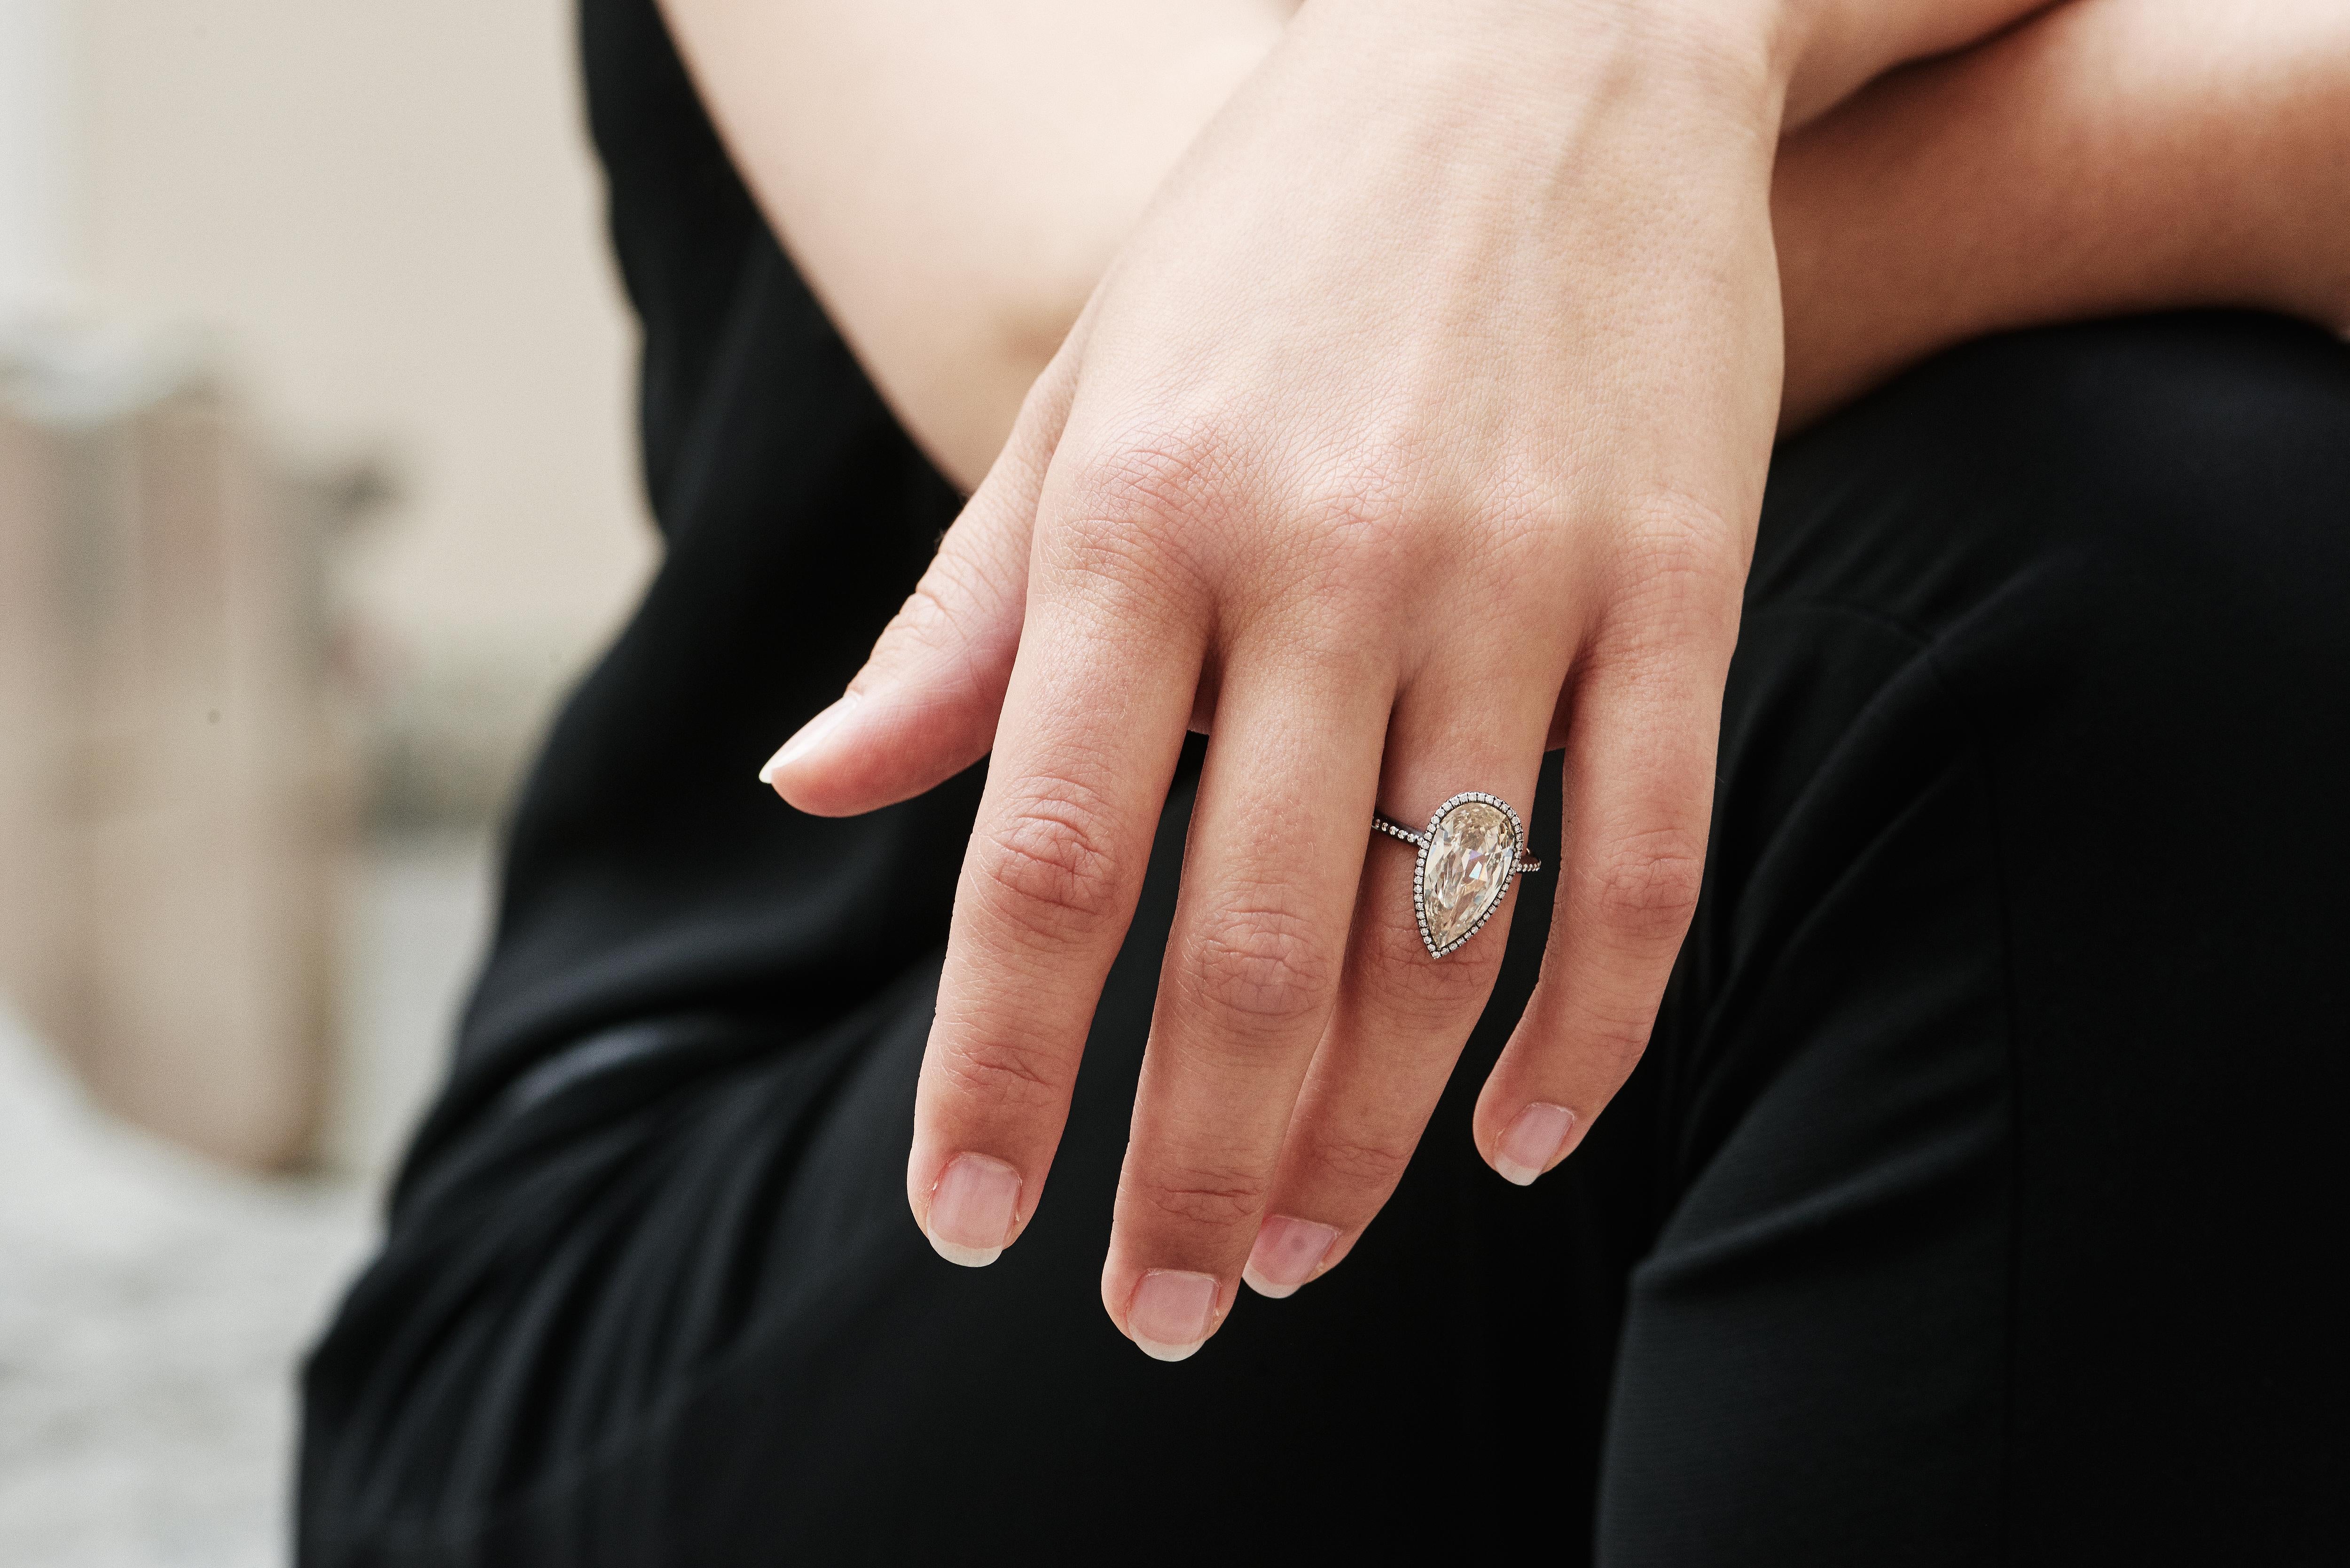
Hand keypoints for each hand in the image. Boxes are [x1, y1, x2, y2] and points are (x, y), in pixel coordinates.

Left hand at [771, 0, 1789, 1355]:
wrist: (1546, 38)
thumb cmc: (1274, 239)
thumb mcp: (1080, 394)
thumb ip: (959, 617)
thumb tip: (813, 788)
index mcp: (1137, 517)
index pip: (1046, 858)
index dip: (1003, 1068)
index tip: (971, 1219)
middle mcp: (1320, 561)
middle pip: (1244, 946)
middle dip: (1184, 1164)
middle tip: (1155, 1310)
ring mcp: (1515, 575)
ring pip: (1442, 934)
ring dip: (1368, 1136)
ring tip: (1295, 1254)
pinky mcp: (1678, 576)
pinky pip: (1644, 856)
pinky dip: (1591, 1028)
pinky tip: (1528, 1141)